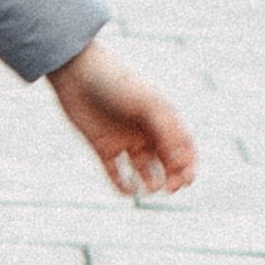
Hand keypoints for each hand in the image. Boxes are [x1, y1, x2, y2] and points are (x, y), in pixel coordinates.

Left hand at [48, 37, 196, 197]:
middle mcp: (146, 130)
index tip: (186, 178)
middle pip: (168, 161)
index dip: (189, 165)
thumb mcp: (146, 103)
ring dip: (151, 183)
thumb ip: (166, 130)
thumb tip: (180, 162)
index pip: (183, 147)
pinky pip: (116, 172)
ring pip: (144, 170)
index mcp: (162, 118)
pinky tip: (128, 192)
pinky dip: (123, 185)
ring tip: (149, 189)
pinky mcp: (103, 146)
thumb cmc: (115, 82)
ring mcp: (125, 139)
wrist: (76, 72)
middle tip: (171, 188)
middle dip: (174, 177)